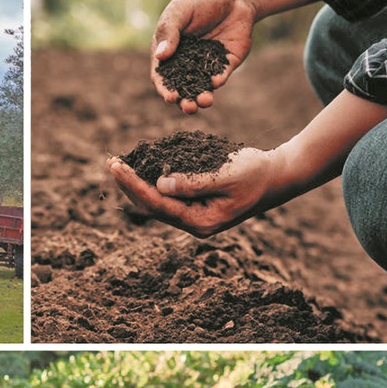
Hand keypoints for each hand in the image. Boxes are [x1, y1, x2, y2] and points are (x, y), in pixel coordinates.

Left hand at [108, 147, 281, 237]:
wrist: (276, 178)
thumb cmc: (255, 173)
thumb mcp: (226, 174)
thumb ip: (193, 182)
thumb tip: (160, 185)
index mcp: (202, 222)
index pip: (158, 205)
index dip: (134, 186)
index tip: (116, 167)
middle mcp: (196, 225)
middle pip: (153, 209)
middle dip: (130, 186)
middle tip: (110, 163)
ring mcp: (196, 218)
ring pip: (158, 205)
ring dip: (137, 186)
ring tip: (118, 166)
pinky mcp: (197, 207)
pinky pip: (168, 198)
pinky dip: (152, 184)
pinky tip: (140, 170)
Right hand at [151, 0, 255, 112]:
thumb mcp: (181, 10)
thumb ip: (170, 32)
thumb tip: (160, 57)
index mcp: (170, 50)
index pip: (163, 75)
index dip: (164, 88)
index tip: (169, 97)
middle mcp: (186, 62)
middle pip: (182, 88)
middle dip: (184, 101)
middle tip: (189, 107)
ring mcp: (206, 65)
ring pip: (201, 88)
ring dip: (202, 98)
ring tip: (204, 101)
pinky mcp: (225, 65)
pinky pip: (220, 77)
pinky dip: (217, 81)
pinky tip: (216, 81)